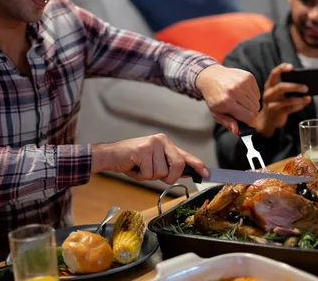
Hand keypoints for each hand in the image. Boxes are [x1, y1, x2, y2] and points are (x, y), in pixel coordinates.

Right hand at [91, 134, 208, 183]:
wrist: (110, 155)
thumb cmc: (132, 160)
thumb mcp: (153, 161)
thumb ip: (169, 165)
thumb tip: (188, 172)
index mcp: (165, 142)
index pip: (185, 155)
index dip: (197, 165)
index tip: (207, 173)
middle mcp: (161, 140)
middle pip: (178, 166)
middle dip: (167, 177)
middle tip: (152, 173)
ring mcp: (152, 144)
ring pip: (162, 173)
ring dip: (149, 176)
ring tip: (139, 167)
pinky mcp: (142, 150)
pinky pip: (149, 174)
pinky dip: (139, 176)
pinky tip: (133, 167)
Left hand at [196, 64, 260, 136]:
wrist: (211, 76)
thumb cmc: (214, 97)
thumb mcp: (216, 113)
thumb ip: (228, 123)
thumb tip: (238, 132)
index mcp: (226, 102)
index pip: (249, 117)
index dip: (250, 122)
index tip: (248, 123)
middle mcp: (235, 90)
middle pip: (254, 110)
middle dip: (250, 114)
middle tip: (242, 112)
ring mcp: (242, 82)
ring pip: (257, 101)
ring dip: (251, 105)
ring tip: (241, 102)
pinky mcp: (248, 76)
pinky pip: (257, 92)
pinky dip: (252, 96)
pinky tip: (243, 94)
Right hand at [256, 63, 310, 136]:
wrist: (268, 119)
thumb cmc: (277, 102)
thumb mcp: (279, 93)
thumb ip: (288, 87)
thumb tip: (305, 83)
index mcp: (269, 85)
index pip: (273, 74)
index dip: (281, 69)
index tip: (291, 67)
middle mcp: (268, 93)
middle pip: (281, 87)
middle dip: (294, 86)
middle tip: (306, 87)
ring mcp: (271, 104)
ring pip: (287, 100)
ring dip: (299, 98)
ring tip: (308, 96)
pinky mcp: (276, 113)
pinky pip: (290, 108)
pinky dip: (299, 105)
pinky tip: (305, 102)